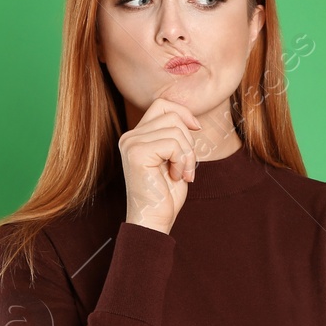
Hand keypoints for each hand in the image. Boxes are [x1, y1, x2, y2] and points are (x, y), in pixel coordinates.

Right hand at [120, 96, 201, 233]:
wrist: (154, 220)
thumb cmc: (166, 194)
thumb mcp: (173, 159)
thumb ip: (174, 136)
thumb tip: (191, 119)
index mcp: (136, 136)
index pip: (162, 104)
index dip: (183, 113)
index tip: (197, 129)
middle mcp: (129, 137)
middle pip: (172, 115)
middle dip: (188, 140)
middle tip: (186, 166)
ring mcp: (131, 143)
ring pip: (175, 129)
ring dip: (187, 154)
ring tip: (181, 173)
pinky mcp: (137, 153)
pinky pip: (173, 143)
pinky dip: (182, 161)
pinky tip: (176, 176)